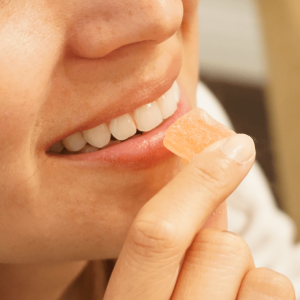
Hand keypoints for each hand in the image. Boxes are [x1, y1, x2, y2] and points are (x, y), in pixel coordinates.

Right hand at [104, 134, 294, 299]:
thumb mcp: (147, 281)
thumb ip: (174, 235)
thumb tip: (210, 177)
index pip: (156, 235)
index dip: (196, 182)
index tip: (232, 145)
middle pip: (220, 248)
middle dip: (218, 244)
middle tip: (204, 267)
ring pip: (261, 276)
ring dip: (246, 278)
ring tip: (222, 299)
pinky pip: (277, 294)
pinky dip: (264, 296)